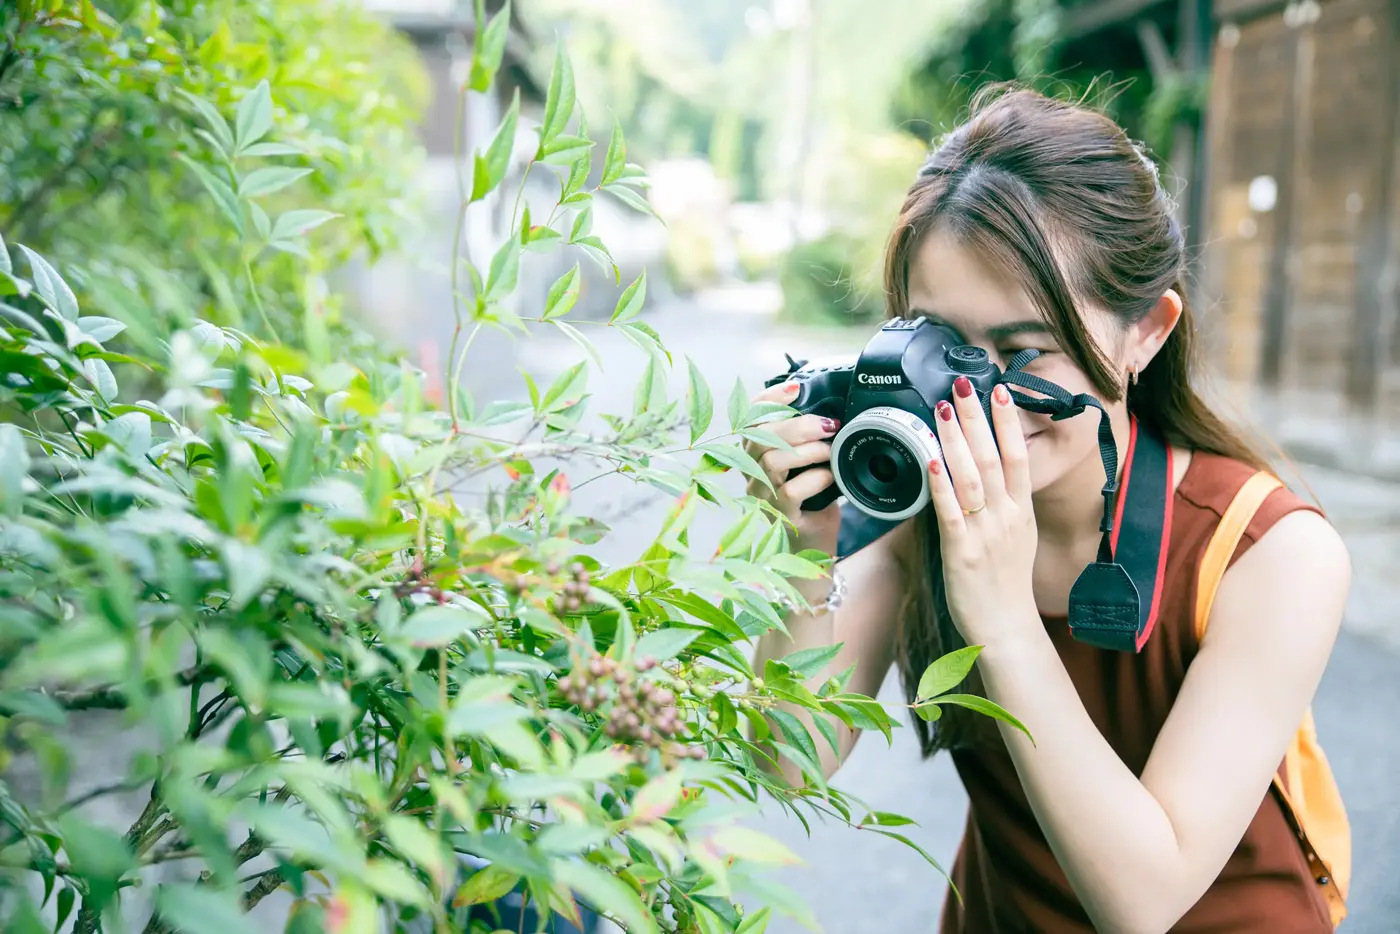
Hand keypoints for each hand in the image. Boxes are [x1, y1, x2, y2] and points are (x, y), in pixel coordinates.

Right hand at [743, 381, 842, 555]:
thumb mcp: (810, 464)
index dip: (769, 399)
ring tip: (830, 452)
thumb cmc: (813, 503)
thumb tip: (831, 412)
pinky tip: (830, 477)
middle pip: (759, 436)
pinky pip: (790, 490)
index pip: (750, 418)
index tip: (797, 388)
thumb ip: (809, 440)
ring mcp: (762, 496)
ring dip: (808, 450)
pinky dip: (815, 478)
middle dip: (798, 425)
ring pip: (771, 460)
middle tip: (829, 425)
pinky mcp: (779, 515)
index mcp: (757, 454)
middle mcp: (752, 473)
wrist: (814, 549)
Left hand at [926, 378, 1038, 644]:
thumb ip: (1004, 501)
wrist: (1005, 628)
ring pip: (971, 478)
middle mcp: (1006, 517)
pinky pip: (949, 511)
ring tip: (942, 408)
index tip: (999, 390)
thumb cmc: (1004, 581)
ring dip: (955, 440)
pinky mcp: (960, 552)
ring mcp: (984, 533)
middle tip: (963, 385)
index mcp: (1021, 510)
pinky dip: (941, 484)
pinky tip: (931, 460)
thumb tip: (984, 468)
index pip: (1018, 456)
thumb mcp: (1016, 535)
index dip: (1008, 422)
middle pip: (993, 458)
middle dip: (976, 419)